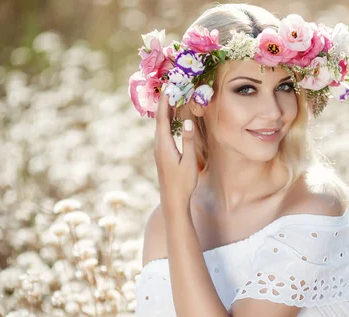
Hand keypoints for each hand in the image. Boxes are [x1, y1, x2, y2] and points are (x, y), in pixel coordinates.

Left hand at [154, 87, 198, 207]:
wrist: (172, 199)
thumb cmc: (183, 182)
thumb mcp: (189, 162)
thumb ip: (189, 141)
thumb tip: (190, 122)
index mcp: (164, 145)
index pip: (162, 118)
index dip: (164, 101)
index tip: (167, 86)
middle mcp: (159, 145)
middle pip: (160, 118)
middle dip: (165, 101)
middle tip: (171, 86)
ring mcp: (159, 149)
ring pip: (161, 125)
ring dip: (166, 110)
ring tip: (172, 96)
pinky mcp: (163, 153)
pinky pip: (164, 131)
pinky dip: (168, 120)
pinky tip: (173, 117)